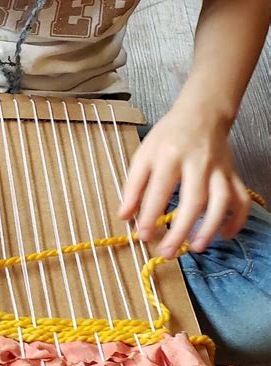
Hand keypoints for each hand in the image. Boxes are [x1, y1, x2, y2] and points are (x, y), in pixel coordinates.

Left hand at [118, 107, 250, 258]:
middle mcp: (198, 162)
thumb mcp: (144, 155)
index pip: (159, 189)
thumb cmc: (168, 137)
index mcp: (170, 155)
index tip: (143, 236)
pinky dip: (237, 219)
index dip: (150, 215)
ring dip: (211, 226)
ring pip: (222, 200)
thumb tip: (124, 216)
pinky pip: (241, 198)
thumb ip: (133, 186)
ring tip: (196, 247)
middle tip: (168, 252)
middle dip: (181, 229)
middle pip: (194, 199)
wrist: (201, 114)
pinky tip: (224, 235)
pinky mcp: (232, 174)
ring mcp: (219, 169)